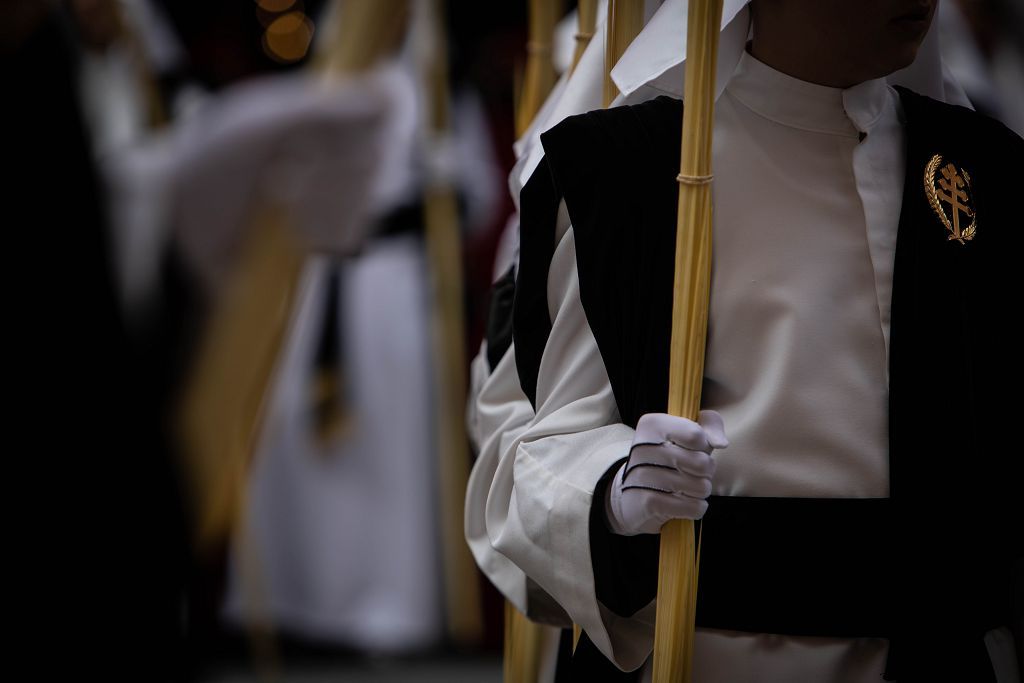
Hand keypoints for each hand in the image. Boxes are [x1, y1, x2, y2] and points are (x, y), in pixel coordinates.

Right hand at [604, 410, 727, 535]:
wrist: (632, 497)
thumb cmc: (668, 460)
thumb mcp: (687, 435)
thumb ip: (709, 425)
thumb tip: (721, 443)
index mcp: (652, 425)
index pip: (696, 435)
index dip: (703, 446)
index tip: (691, 450)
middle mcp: (643, 447)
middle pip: (702, 462)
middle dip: (706, 472)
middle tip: (690, 473)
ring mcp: (643, 475)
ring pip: (701, 487)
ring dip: (700, 491)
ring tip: (686, 488)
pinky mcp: (648, 503)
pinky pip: (694, 507)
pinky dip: (695, 508)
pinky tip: (682, 503)